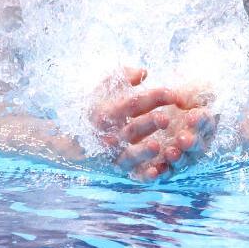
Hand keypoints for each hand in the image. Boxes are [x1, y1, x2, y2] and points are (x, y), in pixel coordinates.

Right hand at [90, 68, 215, 181]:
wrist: (75, 141)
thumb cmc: (98, 109)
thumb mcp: (104, 88)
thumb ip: (122, 76)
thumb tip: (143, 72)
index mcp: (107, 112)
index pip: (133, 103)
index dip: (154, 97)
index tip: (173, 93)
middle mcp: (109, 135)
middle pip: (132, 129)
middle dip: (149, 124)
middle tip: (166, 118)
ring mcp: (114, 154)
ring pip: (130, 154)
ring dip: (144, 151)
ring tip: (157, 146)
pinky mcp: (120, 169)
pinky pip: (132, 174)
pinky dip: (143, 175)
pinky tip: (156, 173)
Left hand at [125, 88, 216, 181]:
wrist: (157, 105)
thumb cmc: (175, 93)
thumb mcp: (187, 89)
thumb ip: (188, 94)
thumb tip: (182, 102)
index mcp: (203, 121)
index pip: (205, 121)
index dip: (200, 120)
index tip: (192, 116)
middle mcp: (194, 140)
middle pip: (196, 144)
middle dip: (191, 142)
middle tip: (183, 139)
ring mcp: (180, 152)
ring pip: (182, 159)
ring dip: (177, 158)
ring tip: (170, 154)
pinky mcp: (163, 163)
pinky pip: (163, 171)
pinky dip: (160, 173)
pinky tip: (153, 172)